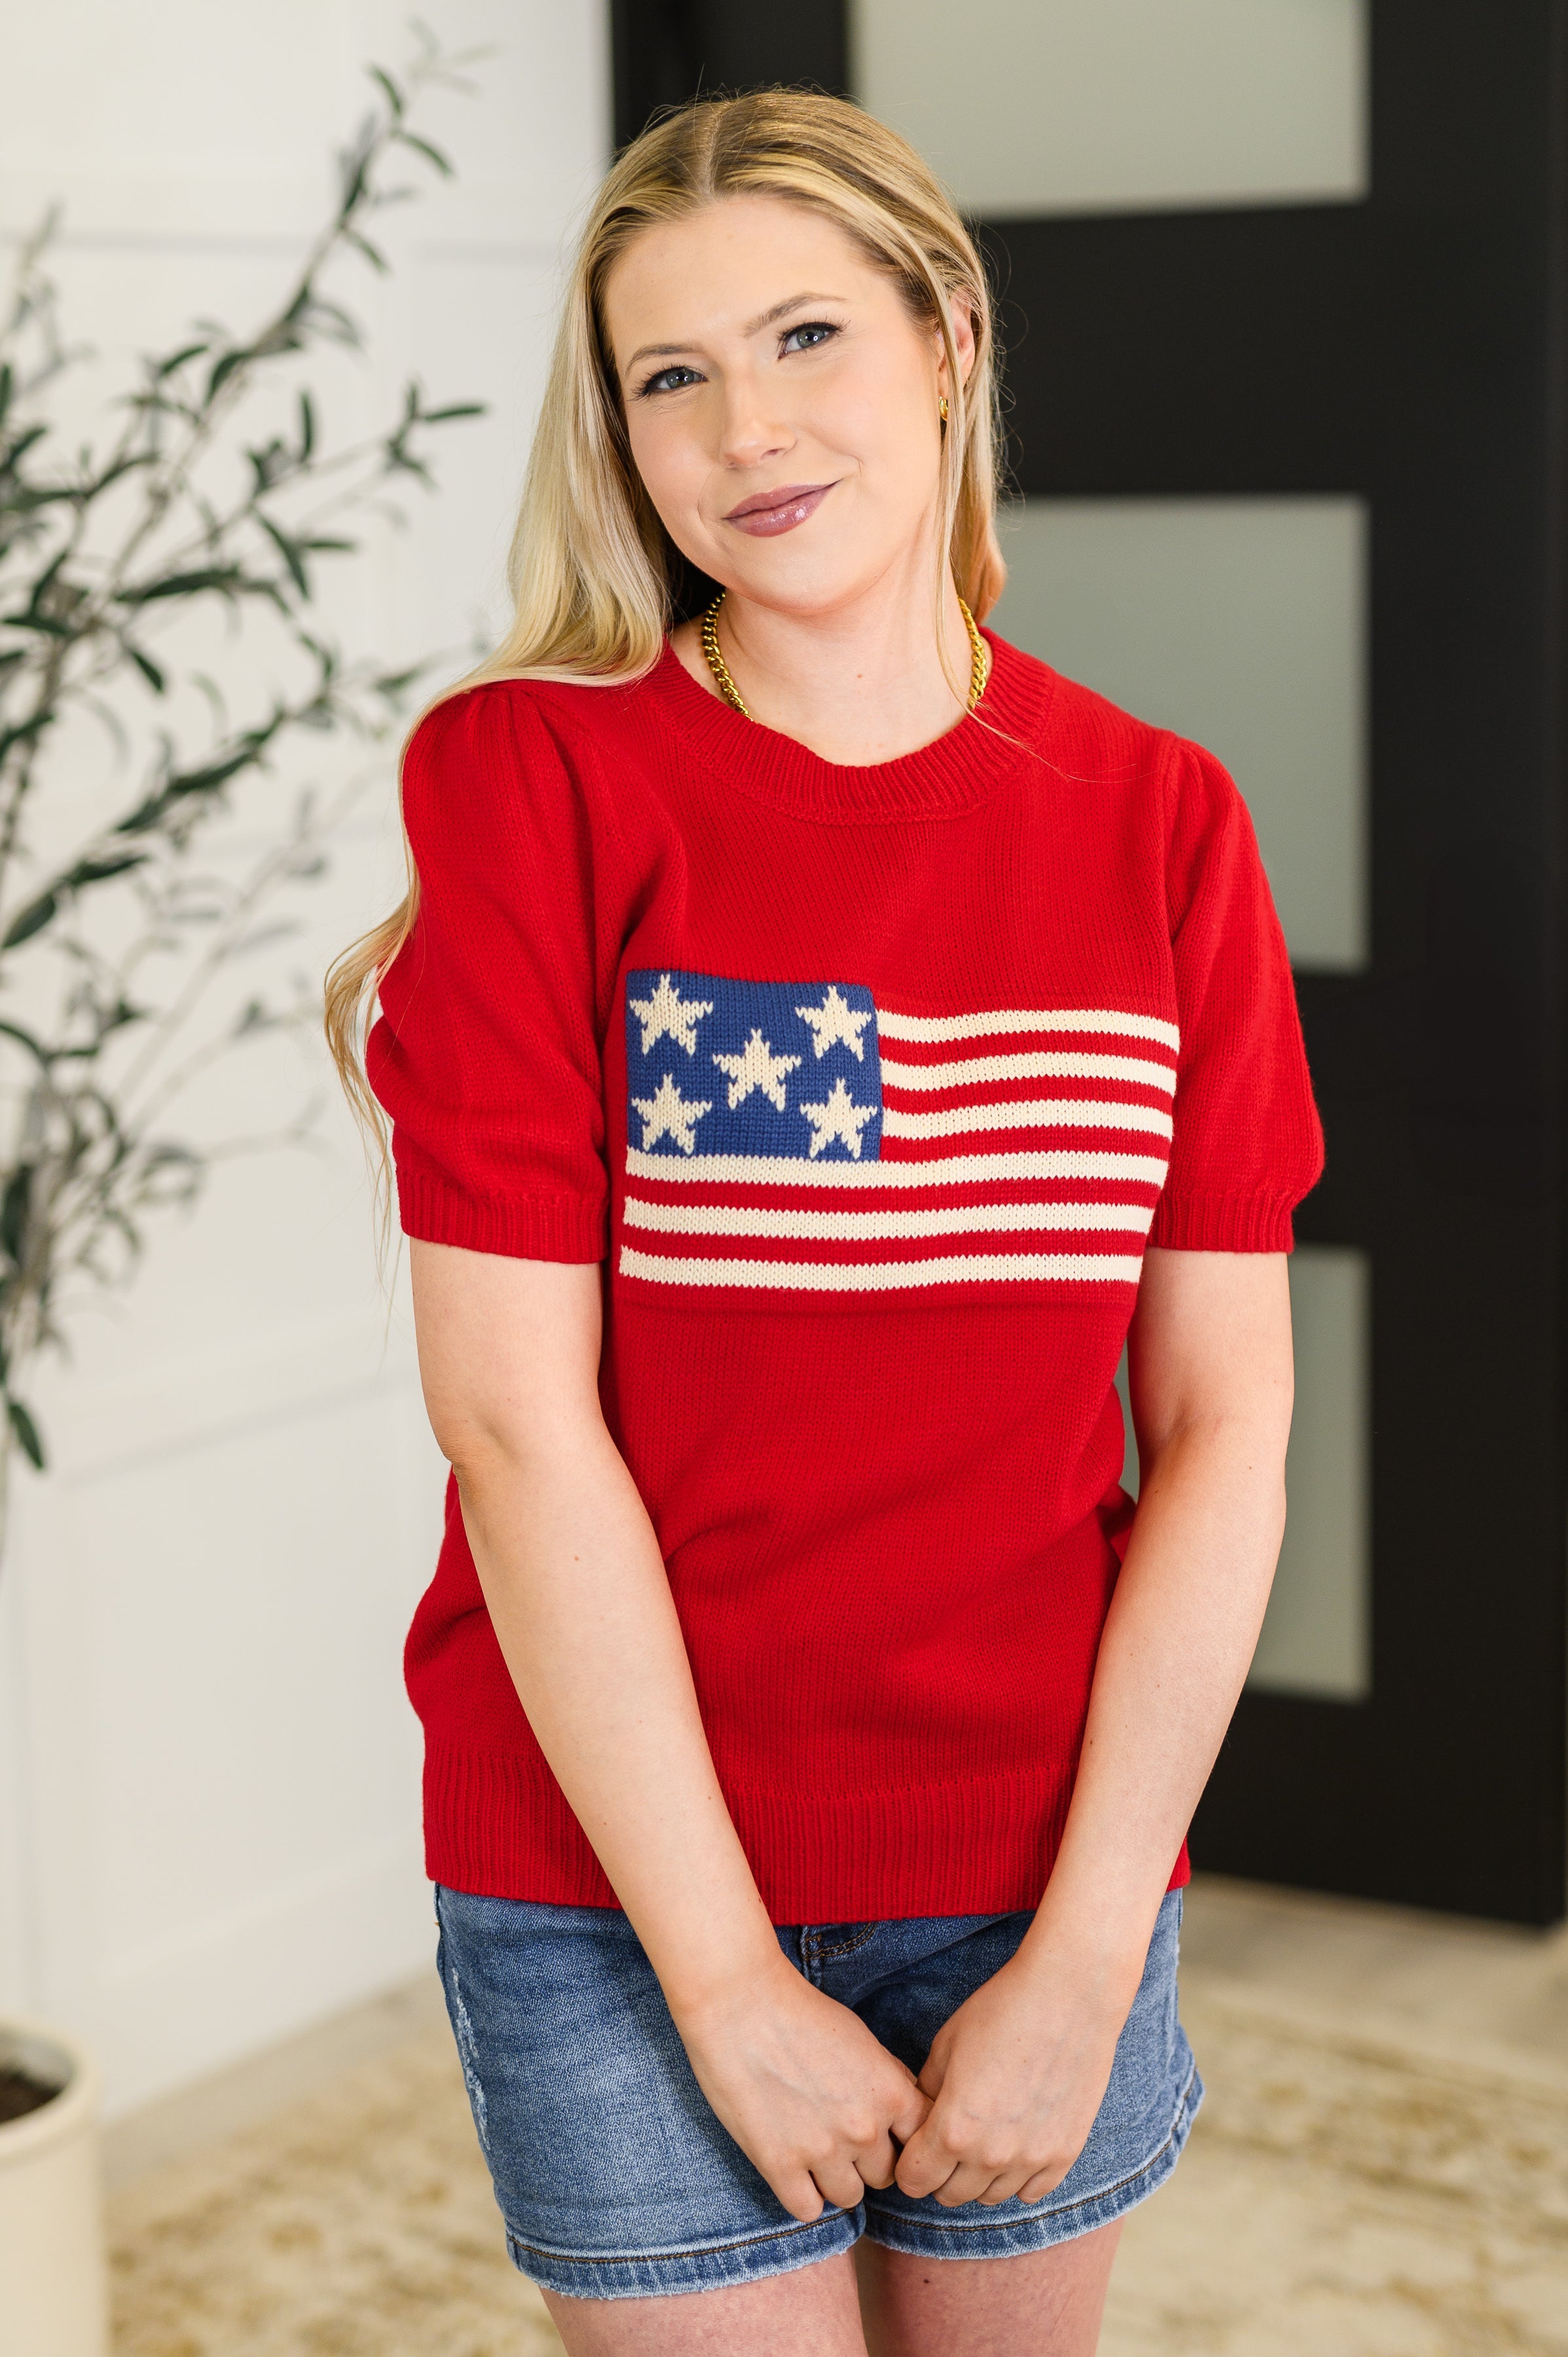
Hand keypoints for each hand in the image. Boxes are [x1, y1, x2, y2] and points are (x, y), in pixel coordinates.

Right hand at [672, 1949, 931, 2222]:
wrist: (739, 2004)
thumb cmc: (800, 2013)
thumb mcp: (862, 2039)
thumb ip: (889, 2079)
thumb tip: (906, 2108)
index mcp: (890, 2094)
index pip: (921, 2146)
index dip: (903, 2142)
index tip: (886, 2137)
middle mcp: (864, 2129)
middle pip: (885, 2176)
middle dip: (868, 2161)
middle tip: (841, 2138)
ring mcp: (822, 2151)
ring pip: (849, 2197)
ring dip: (836, 2179)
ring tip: (814, 2151)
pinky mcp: (780, 2166)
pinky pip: (808, 2210)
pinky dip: (803, 2194)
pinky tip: (792, 2168)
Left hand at [893, 1949, 1128, 2208]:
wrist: (1068, 1996)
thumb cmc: (1001, 2011)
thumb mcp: (947, 2045)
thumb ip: (927, 2092)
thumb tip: (920, 2120)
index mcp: (953, 2129)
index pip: (914, 2180)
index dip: (910, 2164)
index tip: (917, 2145)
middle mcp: (991, 2155)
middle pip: (949, 2195)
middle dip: (941, 2171)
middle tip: (948, 2138)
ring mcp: (1031, 2160)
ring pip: (989, 2198)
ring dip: (979, 2176)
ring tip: (984, 2137)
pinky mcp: (1064, 2155)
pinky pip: (1031, 2192)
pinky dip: (1018, 2177)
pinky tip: (1016, 2144)